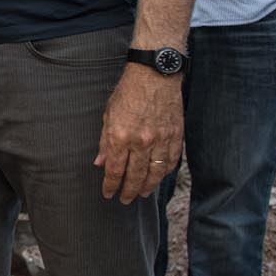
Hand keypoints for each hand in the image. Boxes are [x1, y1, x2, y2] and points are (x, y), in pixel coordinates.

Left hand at [94, 65, 183, 203]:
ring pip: (156, 172)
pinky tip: (159, 176)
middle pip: (136, 175)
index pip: (115, 170)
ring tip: (142, 193)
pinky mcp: (175, 135)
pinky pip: (171, 160)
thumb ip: (105, 142)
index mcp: (121, 136)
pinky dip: (165, 171)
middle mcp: (141, 141)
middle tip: (125, 200)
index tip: (108, 194)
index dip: (111, 185)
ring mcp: (161, 139)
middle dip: (129, 191)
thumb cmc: (128, 93)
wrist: (155, 75)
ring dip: (148, 186)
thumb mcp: (108, 115)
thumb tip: (100, 163)